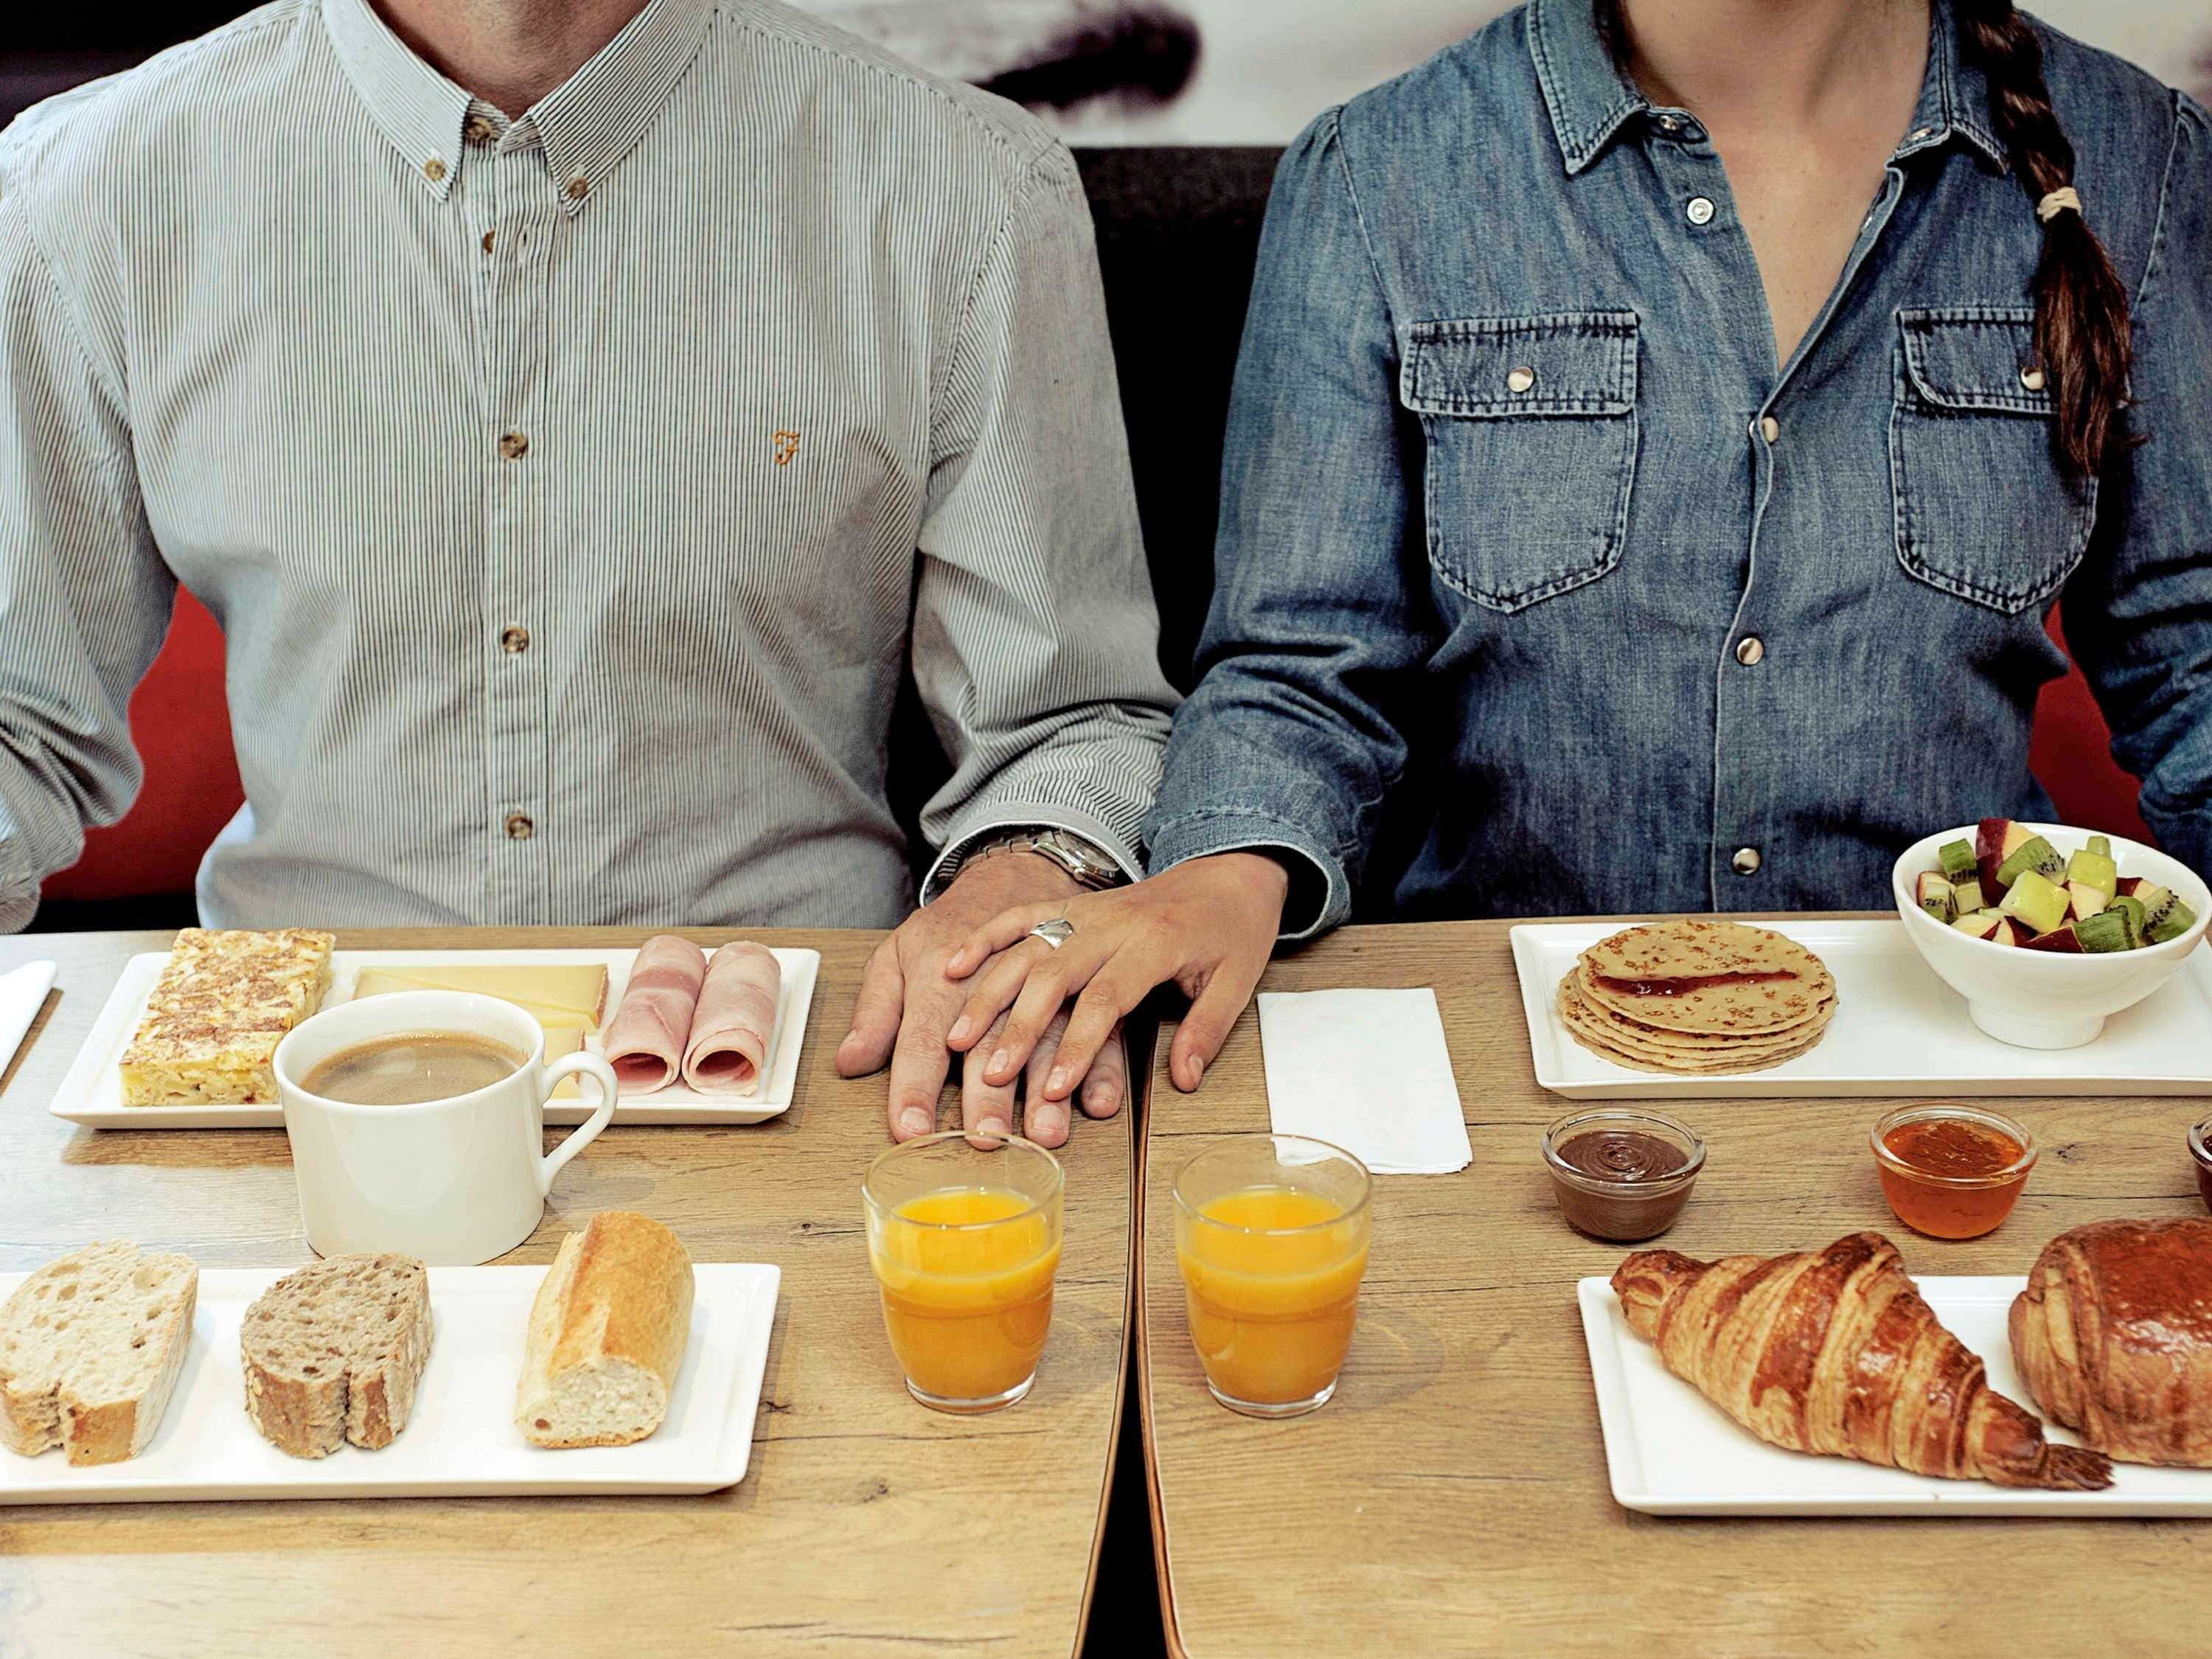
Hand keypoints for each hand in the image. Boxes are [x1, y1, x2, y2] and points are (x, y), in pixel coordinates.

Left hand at [835, 850, 1130, 1145]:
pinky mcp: (1083, 979)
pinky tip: (1099, 1101)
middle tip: (986, 1139)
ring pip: (1047, 1034)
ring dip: (1047, 1087)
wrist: (1014, 870)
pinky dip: (1100, 1064)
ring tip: (1046, 1130)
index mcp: (937, 973)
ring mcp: (1041, 975)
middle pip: (988, 1041)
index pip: (921, 1038)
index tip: (909, 1128)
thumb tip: (850, 1062)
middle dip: (988, 1094)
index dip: (914, 1086)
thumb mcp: (896, 955)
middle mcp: (990, 976)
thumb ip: (875, 1012)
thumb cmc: (949, 925)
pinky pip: (1099, 1022)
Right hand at [943, 851, 1287, 1098]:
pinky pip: (1019, 916)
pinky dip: (984, 939)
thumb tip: (1184, 1080)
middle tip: (991, 1074)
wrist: (1230, 870)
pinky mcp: (1072, 904)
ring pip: (1026, 948)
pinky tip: (953, 967)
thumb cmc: (1234, 929)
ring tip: (959, 1037)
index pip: (1107, 999)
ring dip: (988, 992)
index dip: (1078, 1047)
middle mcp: (1112, 924)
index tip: (1054, 1090)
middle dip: (1019, 1027)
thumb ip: (1207, 1030)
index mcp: (1155, 942)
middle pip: (1053, 975)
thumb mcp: (1239, 981)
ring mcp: (1086, 911)